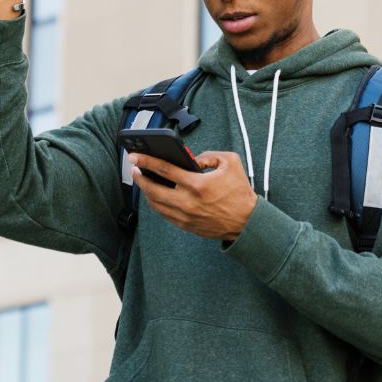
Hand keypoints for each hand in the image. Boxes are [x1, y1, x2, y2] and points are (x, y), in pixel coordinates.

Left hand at [128, 151, 258, 241]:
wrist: (247, 222)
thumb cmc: (240, 192)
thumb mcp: (231, 162)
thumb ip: (209, 155)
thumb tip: (192, 159)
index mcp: (197, 184)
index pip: (164, 170)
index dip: (147, 161)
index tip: (135, 156)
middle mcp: (188, 202)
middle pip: (153, 190)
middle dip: (140, 178)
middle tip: (134, 169)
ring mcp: (186, 216)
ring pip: (156, 204)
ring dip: (146, 192)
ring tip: (143, 181)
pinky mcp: (186, 226)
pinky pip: (165, 215)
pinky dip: (157, 204)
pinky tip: (155, 196)